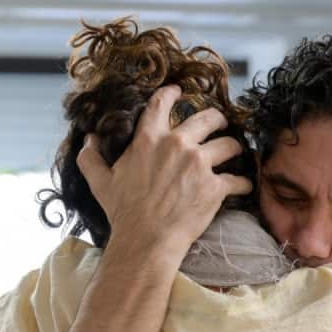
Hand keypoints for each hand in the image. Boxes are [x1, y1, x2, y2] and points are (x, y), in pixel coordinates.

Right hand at [77, 84, 251, 258]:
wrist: (145, 239)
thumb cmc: (123, 212)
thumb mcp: (100, 183)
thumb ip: (91, 158)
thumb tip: (88, 139)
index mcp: (148, 140)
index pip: (161, 104)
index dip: (171, 93)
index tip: (178, 91)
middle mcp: (177, 145)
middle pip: (207, 118)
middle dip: (217, 119)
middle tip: (219, 124)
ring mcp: (199, 164)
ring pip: (228, 145)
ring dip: (234, 148)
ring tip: (235, 151)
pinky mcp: (215, 186)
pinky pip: (238, 179)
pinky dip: (243, 183)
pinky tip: (243, 186)